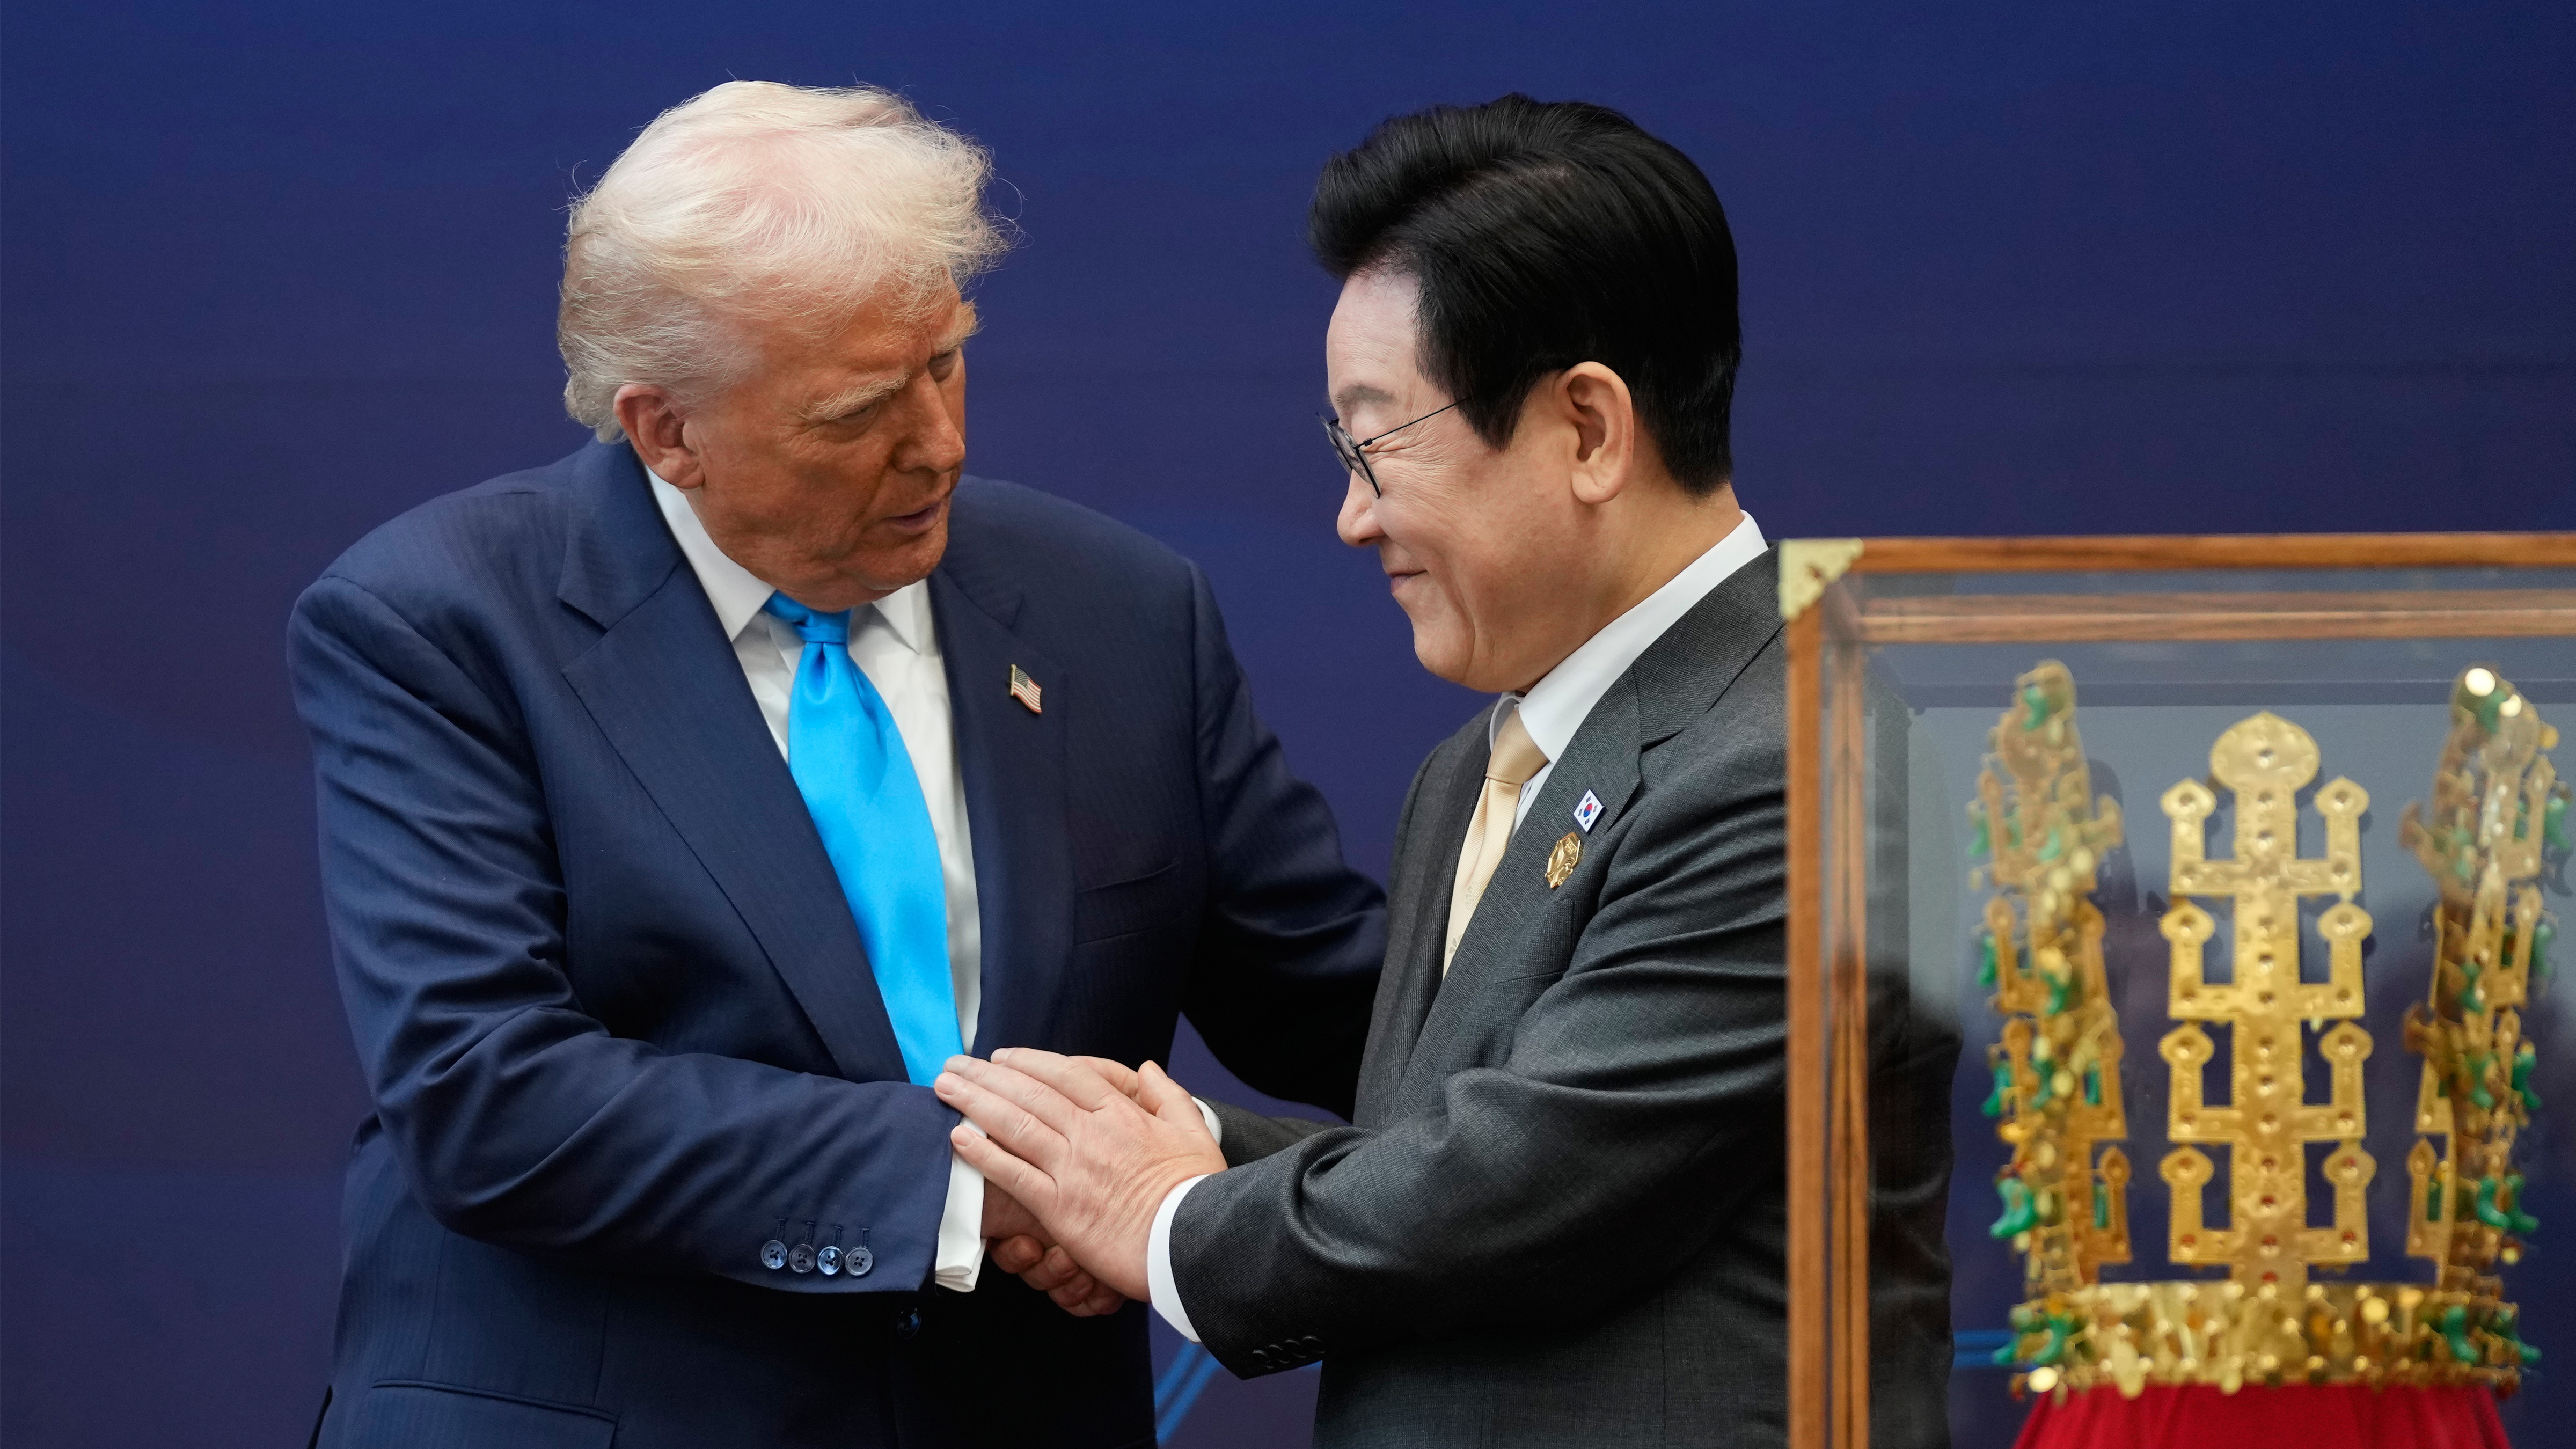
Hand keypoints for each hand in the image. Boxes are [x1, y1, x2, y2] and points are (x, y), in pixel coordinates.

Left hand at [936, 1049, 1224, 1300]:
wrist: (1195, 1243)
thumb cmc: (1198, 1193)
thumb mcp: (1195, 1133)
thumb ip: (1168, 1096)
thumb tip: (1148, 1069)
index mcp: (1122, 1115)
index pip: (1067, 1074)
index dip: (1029, 1062)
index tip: (1002, 1057)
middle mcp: (1092, 1134)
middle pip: (1031, 1093)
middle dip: (987, 1075)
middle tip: (955, 1064)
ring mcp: (1073, 1169)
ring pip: (1015, 1124)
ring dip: (975, 1102)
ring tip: (946, 1088)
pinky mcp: (1060, 1208)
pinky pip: (1014, 1175)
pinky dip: (983, 1154)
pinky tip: (959, 1138)